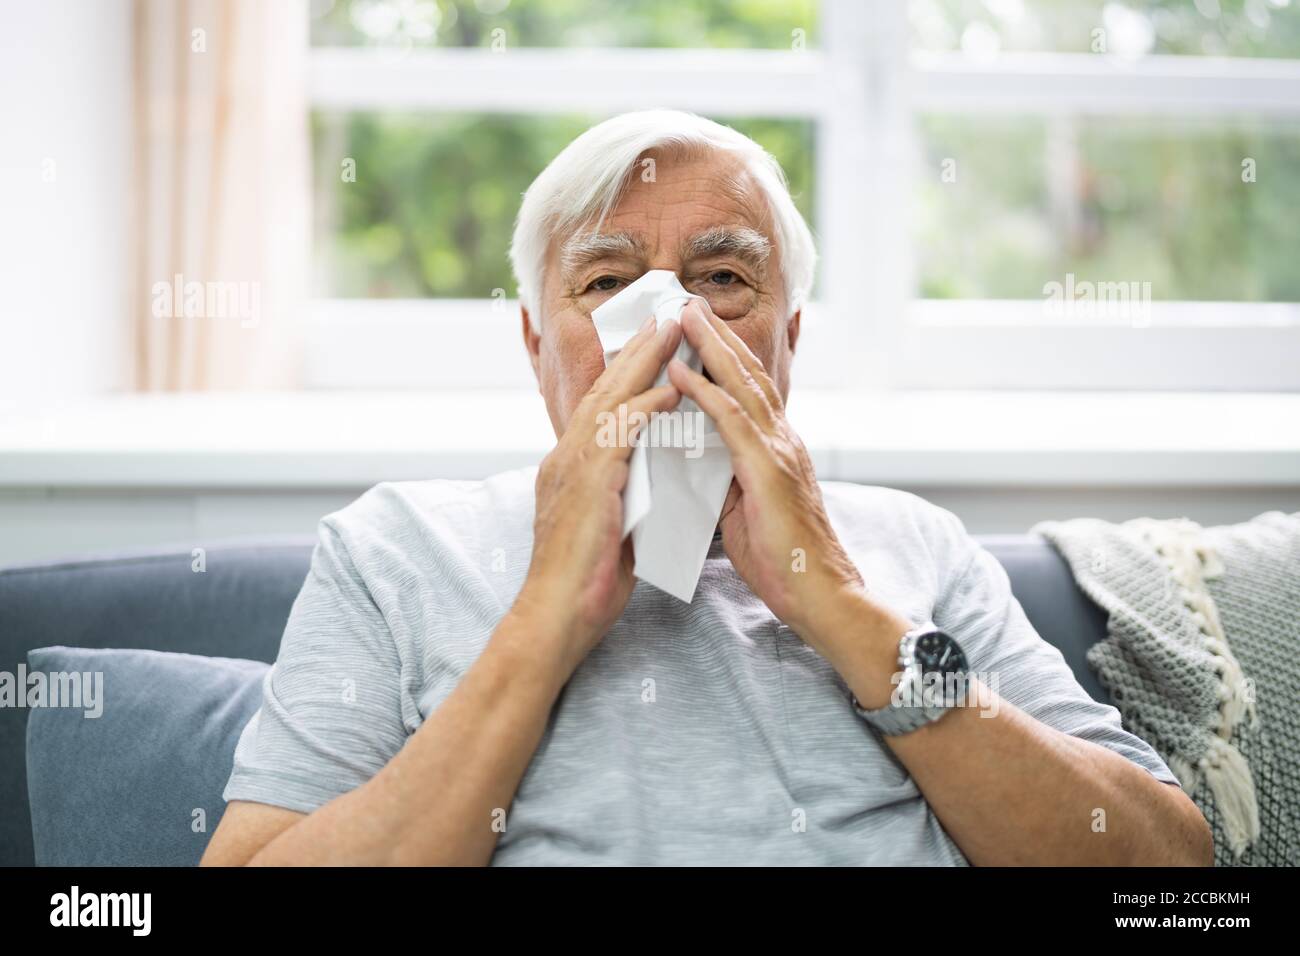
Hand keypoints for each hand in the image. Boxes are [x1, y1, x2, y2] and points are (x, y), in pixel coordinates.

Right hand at [514, 315, 683, 671]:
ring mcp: (574, 468)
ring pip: (612, 401)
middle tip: (666, 317)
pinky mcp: (589, 485)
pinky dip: (646, 409)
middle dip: (638, 351)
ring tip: (674, 333)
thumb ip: (624, 497)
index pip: (603, 407)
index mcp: (570, 468)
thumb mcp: (608, 528)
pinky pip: (621, 435)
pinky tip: (671, 391)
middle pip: (605, 390)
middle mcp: (567, 458)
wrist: (555, 617)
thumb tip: (648, 485)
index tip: (654, 347)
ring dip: (645, 364)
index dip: (628, 374)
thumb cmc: (583, 583)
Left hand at [666, 302, 869, 650]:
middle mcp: (782, 439)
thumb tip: (697, 467)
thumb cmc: (785, 563)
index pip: (748, 391)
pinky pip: (731, 421)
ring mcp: (779, 450)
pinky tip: (681, 371)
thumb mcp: (746, 514)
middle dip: (716, 335)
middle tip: (687, 302)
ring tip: (681, 316)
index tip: (697, 329)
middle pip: (746, 374)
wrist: (821, 596)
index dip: (724, 357)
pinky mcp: (769, 470)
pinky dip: (704, 391)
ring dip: (708, 346)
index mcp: (778, 448)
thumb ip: (726, 482)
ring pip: (740, 385)